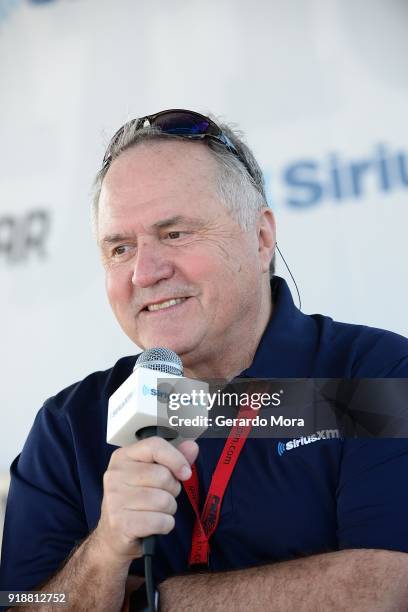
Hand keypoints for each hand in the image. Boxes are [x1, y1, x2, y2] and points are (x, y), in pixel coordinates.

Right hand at [94, 437, 198, 564]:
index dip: (176, 458)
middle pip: (163, 476)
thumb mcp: (152, 476)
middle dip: (172, 490)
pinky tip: (154, 525)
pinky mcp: (121, 523)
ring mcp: (115, 499)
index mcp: (123, 457)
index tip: (185, 472)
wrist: (112, 536)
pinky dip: (165, 525)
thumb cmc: (135, 502)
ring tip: (156, 511)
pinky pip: (161, 521)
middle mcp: (115, 474)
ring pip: (164, 500)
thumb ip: (173, 460)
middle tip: (161, 496)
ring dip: (169, 509)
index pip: (155, 446)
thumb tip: (192, 446)